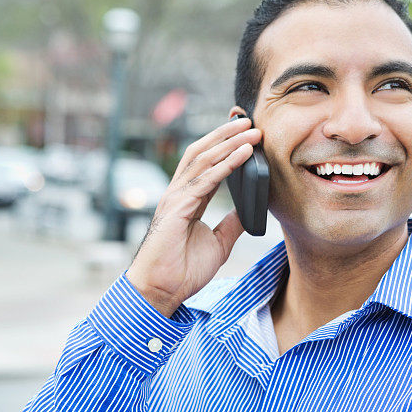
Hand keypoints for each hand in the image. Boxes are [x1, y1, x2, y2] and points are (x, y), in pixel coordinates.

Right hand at [126, 117, 261, 317]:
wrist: (161, 291)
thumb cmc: (182, 271)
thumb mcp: (219, 243)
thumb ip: (231, 223)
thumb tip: (250, 211)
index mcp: (187, 199)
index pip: (206, 164)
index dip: (224, 145)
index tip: (244, 132)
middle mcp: (179, 192)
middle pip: (202, 152)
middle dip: (225, 134)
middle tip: (248, 121)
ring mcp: (176, 198)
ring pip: (203, 159)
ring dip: (229, 142)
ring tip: (250, 130)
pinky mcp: (178, 207)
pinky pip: (206, 179)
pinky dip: (227, 164)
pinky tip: (243, 154)